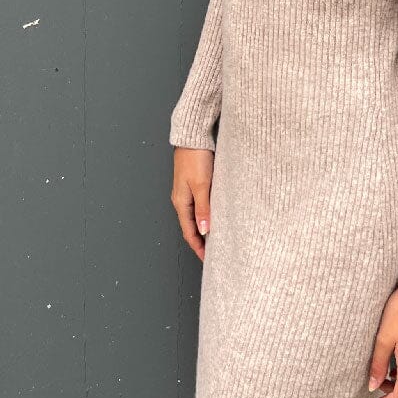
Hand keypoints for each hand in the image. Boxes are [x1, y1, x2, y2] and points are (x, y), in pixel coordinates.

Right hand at [171, 146, 214, 260]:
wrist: (193, 137)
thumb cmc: (196, 158)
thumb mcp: (202, 186)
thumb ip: (203, 209)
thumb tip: (204, 231)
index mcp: (181, 202)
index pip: (189, 232)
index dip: (198, 247)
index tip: (208, 259)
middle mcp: (181, 200)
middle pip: (191, 227)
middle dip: (200, 242)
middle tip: (213, 253)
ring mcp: (187, 192)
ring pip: (195, 217)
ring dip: (204, 229)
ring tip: (216, 239)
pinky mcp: (194, 184)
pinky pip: (198, 206)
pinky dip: (205, 216)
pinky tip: (214, 217)